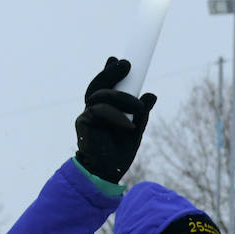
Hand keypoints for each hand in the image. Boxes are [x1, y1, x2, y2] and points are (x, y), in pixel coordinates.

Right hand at [74, 57, 157, 182]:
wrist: (106, 173)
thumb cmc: (119, 154)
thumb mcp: (135, 131)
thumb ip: (141, 113)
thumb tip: (151, 95)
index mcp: (105, 109)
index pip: (106, 86)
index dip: (110, 71)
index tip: (117, 59)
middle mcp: (94, 109)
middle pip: (99, 85)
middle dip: (111, 72)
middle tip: (125, 64)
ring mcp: (87, 114)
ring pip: (100, 95)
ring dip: (122, 97)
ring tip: (138, 106)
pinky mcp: (83, 122)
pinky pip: (99, 110)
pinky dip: (116, 115)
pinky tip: (128, 124)